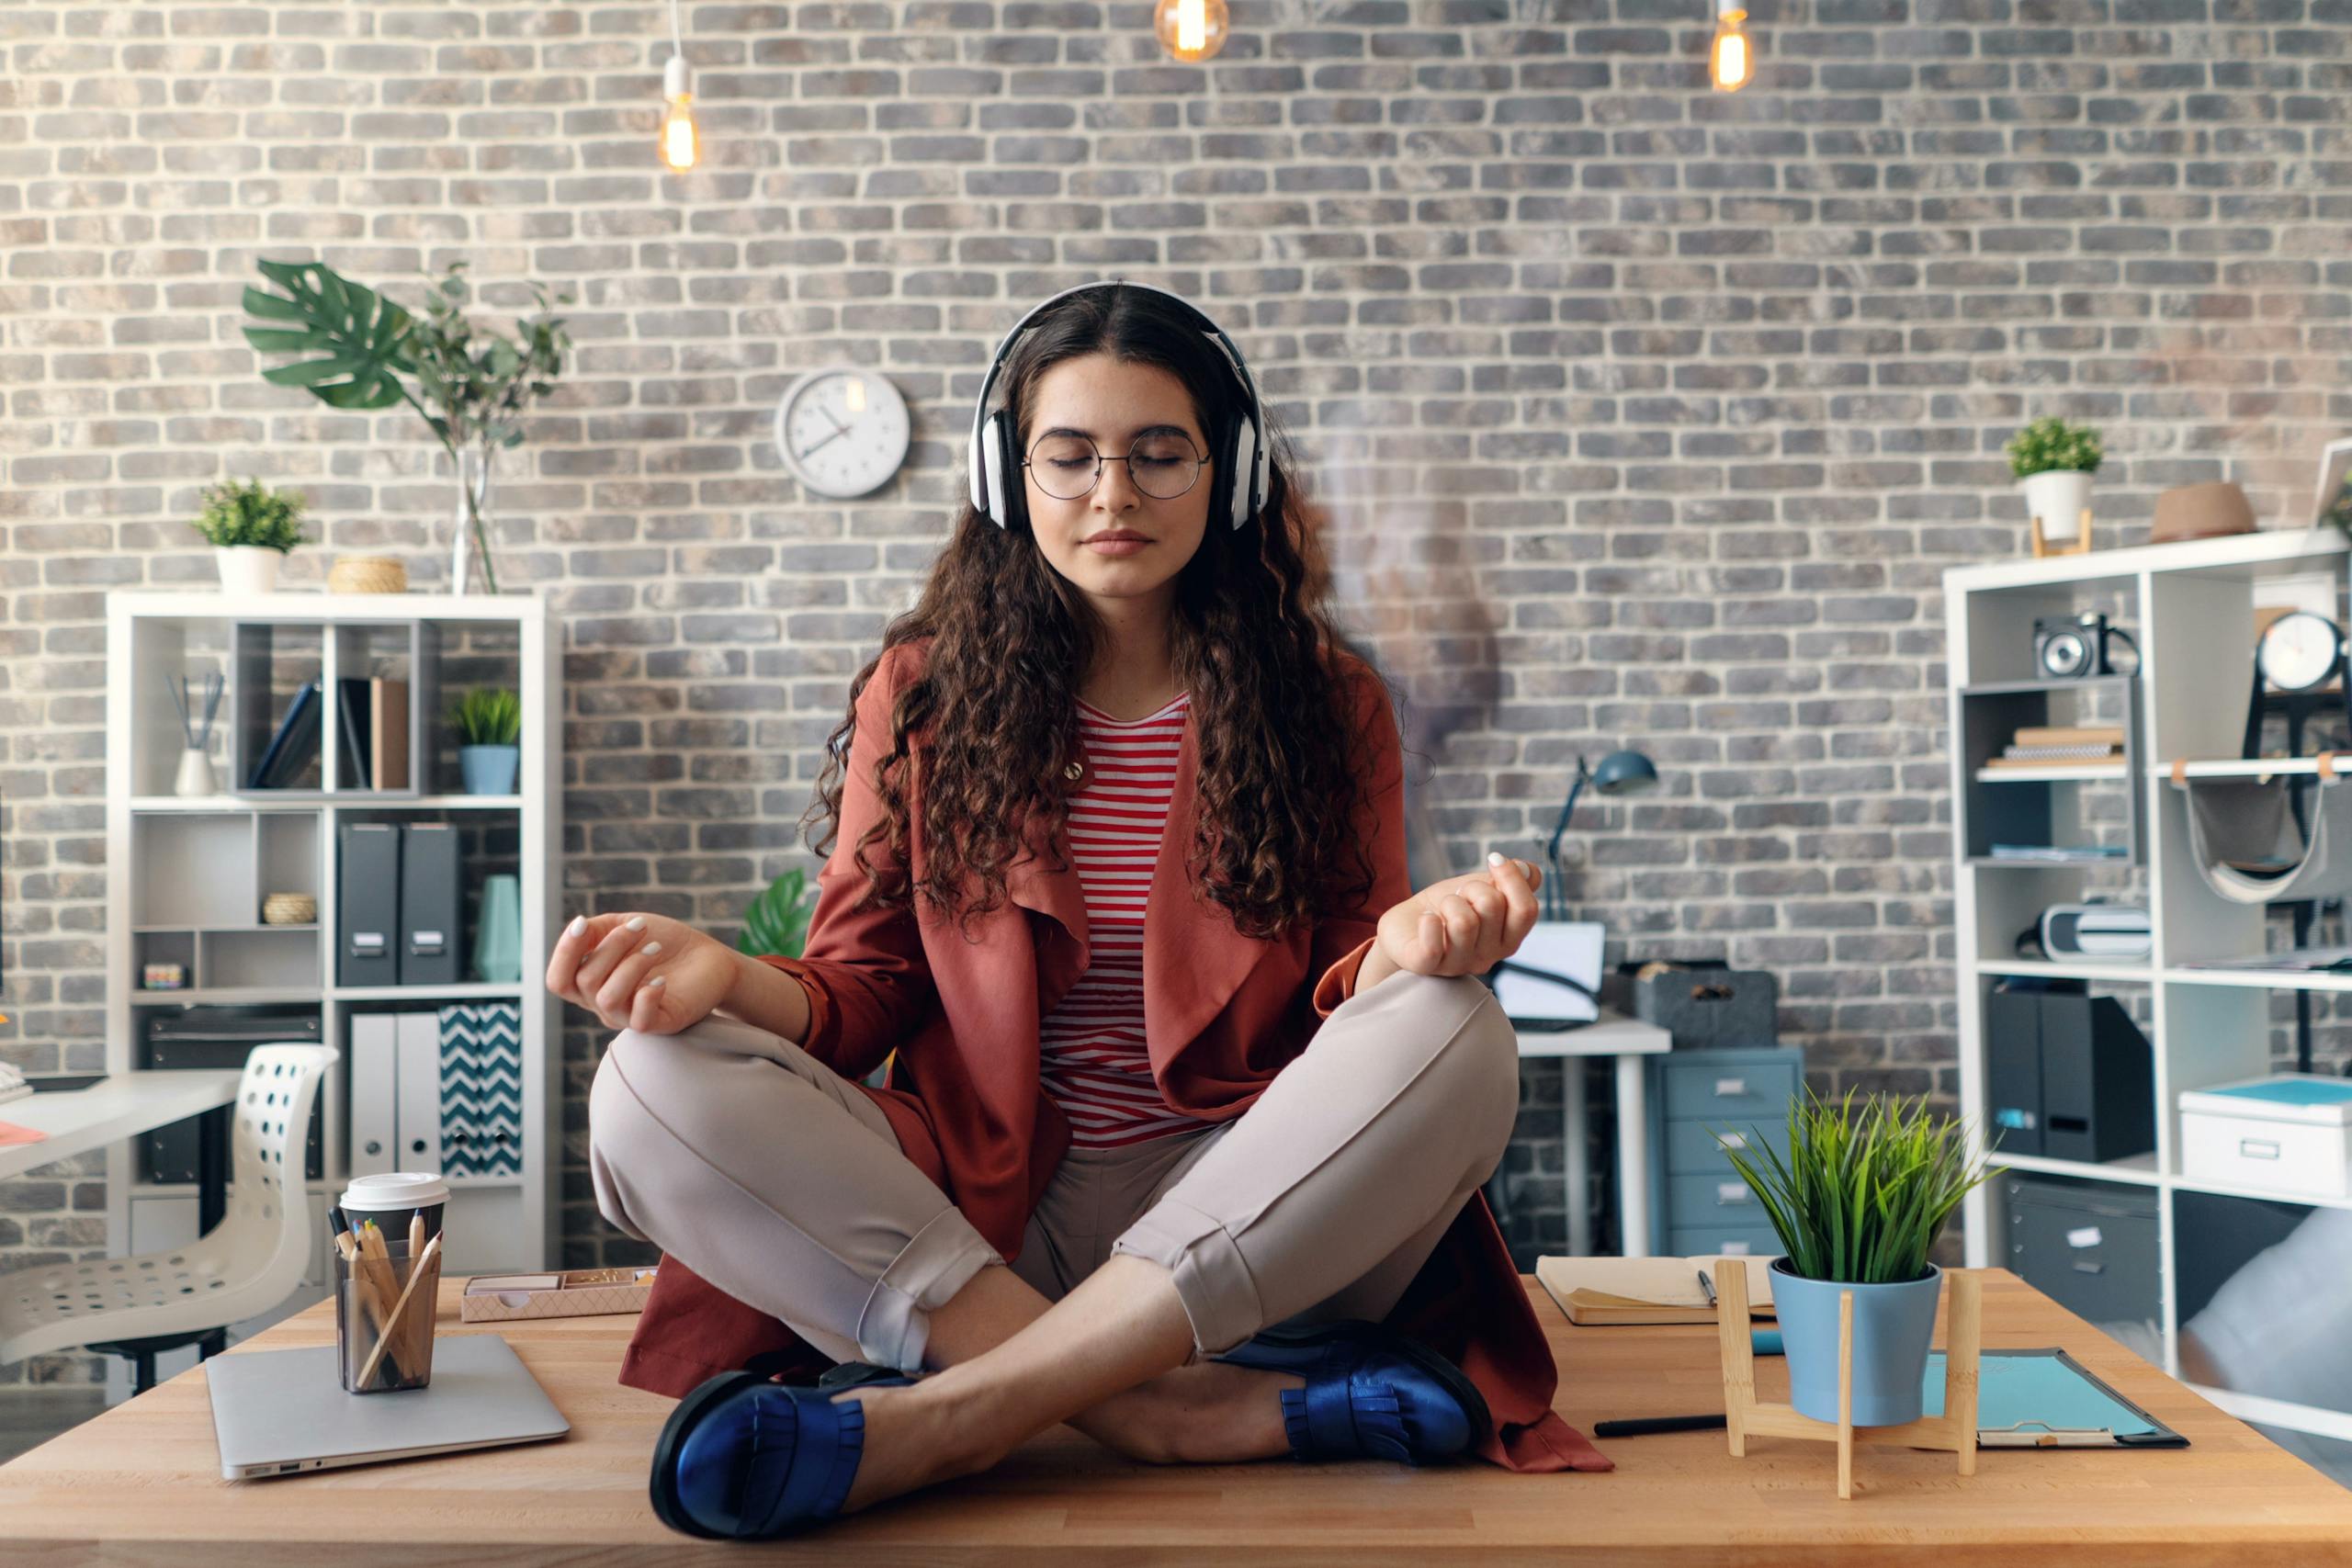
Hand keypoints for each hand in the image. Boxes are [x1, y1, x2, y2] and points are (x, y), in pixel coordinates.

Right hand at [544, 912, 738, 1034]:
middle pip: (584, 982)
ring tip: (656, 949)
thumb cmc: (664, 942)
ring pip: (608, 998)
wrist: (709, 957)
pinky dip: (648, 993)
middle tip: (641, 927)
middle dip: (611, 946)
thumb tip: (577, 930)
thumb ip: (595, 930)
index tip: (584, 922)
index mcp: (592, 983)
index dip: (564, 952)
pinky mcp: (660, 1024)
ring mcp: (631, 1017)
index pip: (559, 981)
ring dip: (633, 964)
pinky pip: (639, 1021)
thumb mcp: (624, 926)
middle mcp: (605, 1005)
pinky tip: (663, 979)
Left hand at [1373, 853, 1542, 979]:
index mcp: (1509, 939)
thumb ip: (1509, 881)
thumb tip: (1527, 870)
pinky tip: (1426, 919)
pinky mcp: (1426, 966)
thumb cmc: (1448, 908)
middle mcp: (1488, 957)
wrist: (1407, 924)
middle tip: (1459, 895)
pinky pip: (1432, 944)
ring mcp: (1458, 964)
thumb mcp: (1481, 888)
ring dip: (1449, 902)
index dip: (1512, 878)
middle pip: (1493, 906)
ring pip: (1464, 921)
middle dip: (1473, 887)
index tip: (1494, 858)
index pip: (1527, 910)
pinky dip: (1428, 921)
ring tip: (1441, 910)